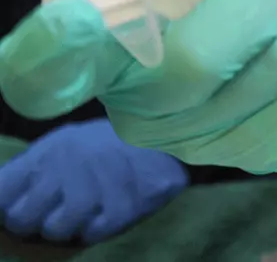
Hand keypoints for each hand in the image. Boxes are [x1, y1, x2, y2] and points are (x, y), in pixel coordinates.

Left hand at [0, 118, 186, 243]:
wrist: (167, 135)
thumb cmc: (111, 141)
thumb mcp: (68, 141)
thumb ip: (37, 167)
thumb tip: (7, 198)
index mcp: (49, 150)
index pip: (1, 191)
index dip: (7, 204)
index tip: (17, 206)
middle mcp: (66, 168)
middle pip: (21, 218)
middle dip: (33, 222)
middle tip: (50, 215)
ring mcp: (94, 190)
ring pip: (55, 231)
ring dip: (67, 227)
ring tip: (83, 214)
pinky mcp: (121, 208)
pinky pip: (91, 235)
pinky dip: (97, 228)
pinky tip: (107, 212)